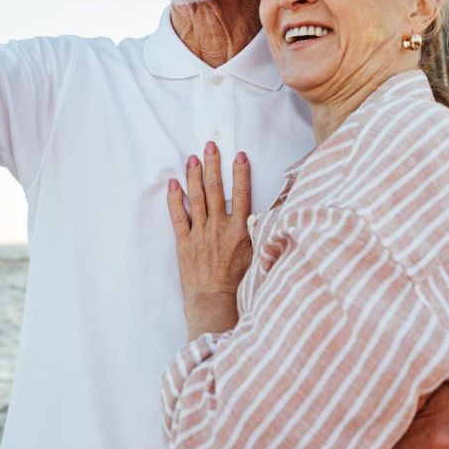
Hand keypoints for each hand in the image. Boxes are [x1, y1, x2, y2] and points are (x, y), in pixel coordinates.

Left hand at [165, 142, 252, 340]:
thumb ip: (261, 232)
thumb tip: (274, 214)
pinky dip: (175, 199)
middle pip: (216, 190)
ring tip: (193, 158)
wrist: (216, 302)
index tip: (239, 155)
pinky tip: (174, 183)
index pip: (242, 194)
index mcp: (240, 230)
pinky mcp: (184, 242)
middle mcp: (219, 228)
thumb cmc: (240, 283)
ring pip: (197, 198)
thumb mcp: (258, 256)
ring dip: (195, 176)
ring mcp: (200, 234)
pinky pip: (178, 216)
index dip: (241, 173)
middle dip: (213, 165)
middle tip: (210, 145)